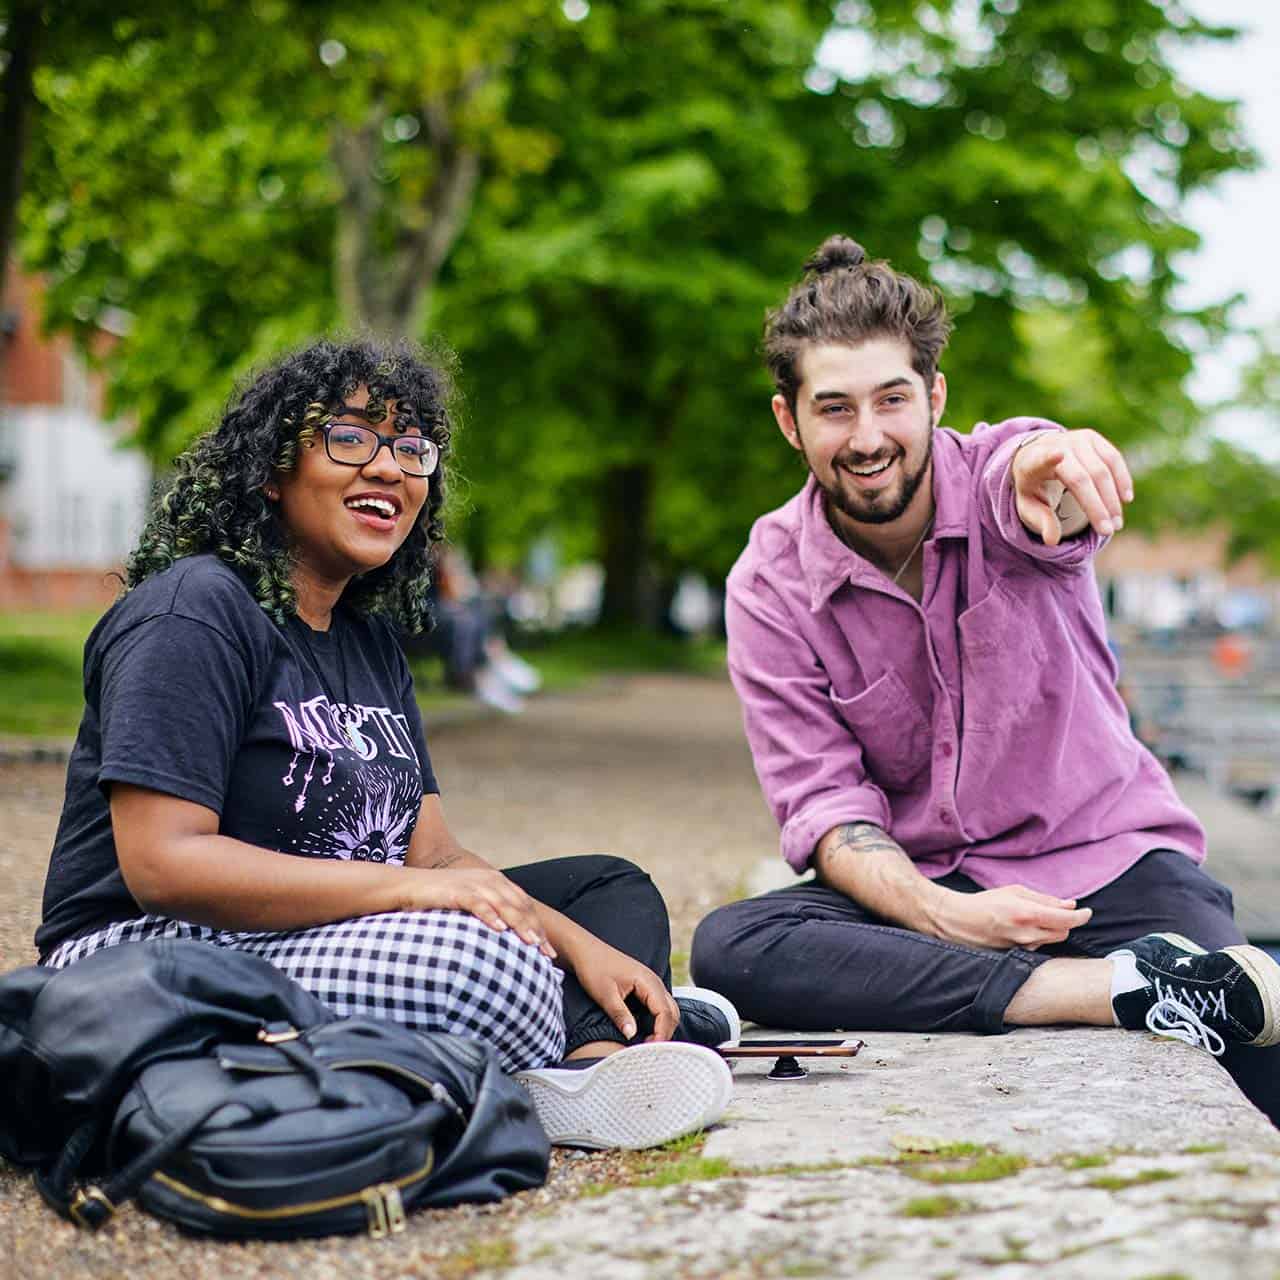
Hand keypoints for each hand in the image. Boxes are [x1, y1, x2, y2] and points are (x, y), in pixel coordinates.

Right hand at [402, 867, 555, 957]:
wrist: (406, 886)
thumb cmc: (439, 900)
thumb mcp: (470, 903)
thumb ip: (489, 914)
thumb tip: (505, 942)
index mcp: (496, 882)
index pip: (524, 906)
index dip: (539, 928)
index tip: (549, 952)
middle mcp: (489, 880)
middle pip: (519, 906)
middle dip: (535, 931)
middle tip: (547, 955)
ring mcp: (473, 884)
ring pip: (504, 904)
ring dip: (520, 924)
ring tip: (532, 944)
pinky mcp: (456, 890)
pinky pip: (477, 902)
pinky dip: (490, 915)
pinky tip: (500, 929)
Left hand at [568, 936, 678, 1041]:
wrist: (585, 950)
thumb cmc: (594, 967)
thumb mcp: (604, 994)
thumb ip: (619, 1014)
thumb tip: (631, 1035)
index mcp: (648, 981)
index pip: (665, 1012)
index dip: (661, 1033)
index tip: (650, 1050)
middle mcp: (654, 981)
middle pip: (672, 1012)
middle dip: (665, 1033)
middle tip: (649, 1052)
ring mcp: (650, 984)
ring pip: (667, 1009)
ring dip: (662, 1027)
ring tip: (647, 1044)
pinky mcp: (644, 987)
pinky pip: (659, 1006)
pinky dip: (657, 1021)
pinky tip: (644, 1032)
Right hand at [926, 884, 1091, 949]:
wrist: (957, 921)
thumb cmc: (984, 903)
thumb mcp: (1014, 892)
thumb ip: (1044, 899)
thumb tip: (1069, 904)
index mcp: (1028, 914)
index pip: (1068, 920)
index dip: (1082, 916)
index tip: (1087, 912)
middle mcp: (1028, 935)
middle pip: (1063, 933)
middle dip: (1065, 923)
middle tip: (1056, 912)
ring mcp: (1022, 948)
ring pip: (1051, 941)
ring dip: (1050, 930)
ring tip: (1031, 919)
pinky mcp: (1016, 956)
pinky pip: (1036, 946)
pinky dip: (1036, 937)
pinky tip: (1020, 929)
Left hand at [1011, 429, 1133, 545]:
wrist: (1037, 454)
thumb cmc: (1033, 485)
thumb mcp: (1028, 504)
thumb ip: (1039, 520)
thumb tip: (1052, 541)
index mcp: (1032, 461)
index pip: (1040, 460)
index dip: (1048, 458)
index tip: (1058, 455)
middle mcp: (1056, 445)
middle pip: (1082, 477)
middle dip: (1097, 506)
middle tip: (1107, 531)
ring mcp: (1076, 439)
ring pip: (1102, 469)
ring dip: (1112, 499)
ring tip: (1116, 524)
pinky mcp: (1092, 437)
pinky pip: (1113, 459)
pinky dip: (1122, 480)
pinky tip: (1126, 499)